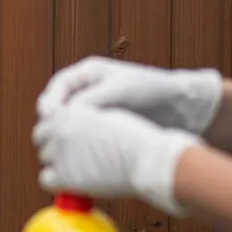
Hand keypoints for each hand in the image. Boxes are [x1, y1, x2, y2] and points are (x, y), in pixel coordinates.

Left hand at [33, 105, 201, 216]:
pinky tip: (73, 183)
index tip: (67, 142)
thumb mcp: (107, 118)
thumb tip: (76, 132)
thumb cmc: (136, 141)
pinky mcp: (64, 176)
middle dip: (54, 147)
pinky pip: (46, 180)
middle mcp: (60, 129)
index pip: (47, 121)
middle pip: (41, 140)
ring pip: (45, 160)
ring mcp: (59, 152)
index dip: (57, 132)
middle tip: (73, 158)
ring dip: (58, 164)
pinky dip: (56, 183)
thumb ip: (86, 120)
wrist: (146, 159)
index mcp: (70, 112)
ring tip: (81, 170)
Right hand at [36, 56, 223, 133]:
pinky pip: (81, 138)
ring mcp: (92, 112)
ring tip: (69, 150)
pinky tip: (83, 156)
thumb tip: (64, 114)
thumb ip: (91, 99)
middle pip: (55, 110)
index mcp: (86, 75)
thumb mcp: (120, 90)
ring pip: (66, 126)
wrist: (182, 106)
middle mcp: (85, 92)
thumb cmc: (152, 89)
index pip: (55, 90)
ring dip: (65, 138)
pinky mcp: (100, 130)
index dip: (49, 105)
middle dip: (53, 124)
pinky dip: (78, 146)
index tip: (50, 119)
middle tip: (55, 138)